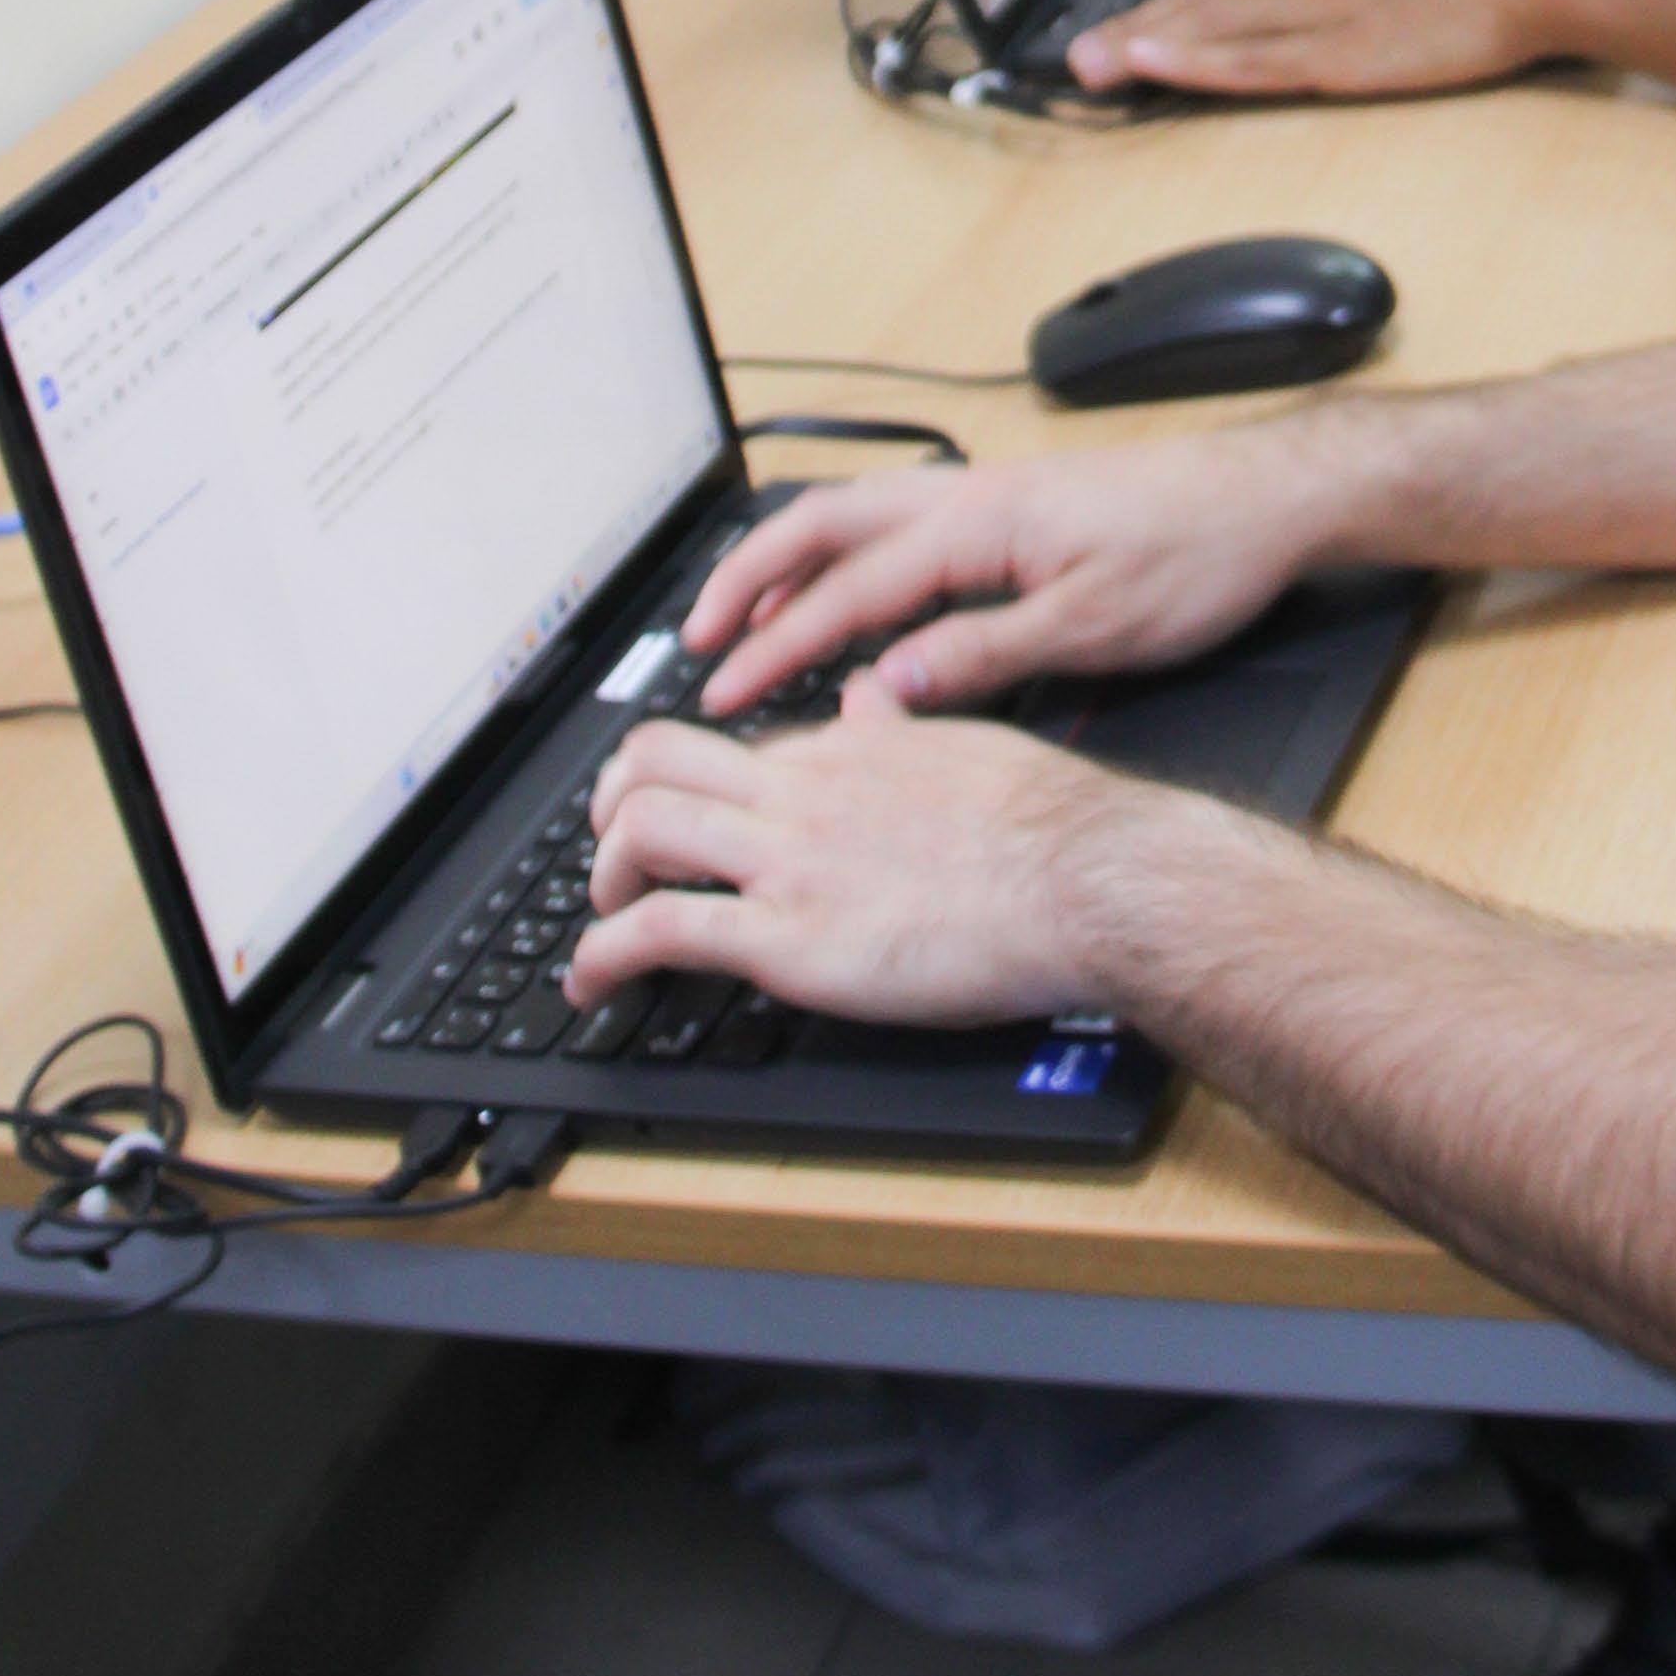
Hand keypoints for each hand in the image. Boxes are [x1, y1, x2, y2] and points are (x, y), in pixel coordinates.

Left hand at [573, 674, 1141, 1029]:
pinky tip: (592, 980)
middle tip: (612, 851)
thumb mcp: (969, 746)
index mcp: (847, 750)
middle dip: (612, 806)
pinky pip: (662, 929)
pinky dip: (605, 954)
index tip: (681, 813)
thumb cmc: (1051, 827)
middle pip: (655, 762)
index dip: (689, 779)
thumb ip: (906, 725)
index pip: (734, 746)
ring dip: (602, 876)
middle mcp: (800, 793)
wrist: (1083, 879)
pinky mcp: (787, 935)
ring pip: (642, 829)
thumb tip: (876, 695)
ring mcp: (787, 861)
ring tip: (602, 919)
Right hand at [681, 435, 1333, 716]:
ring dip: (793, 560)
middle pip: (825, 522)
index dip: (776, 642)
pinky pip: (903, 523)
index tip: (724, 689)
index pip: (847, 588)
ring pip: (859, 515)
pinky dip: (851, 556)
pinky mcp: (1017, 508)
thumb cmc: (1198, 556)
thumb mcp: (1092, 628)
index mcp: (979, 524)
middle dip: (750, 577)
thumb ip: (979, 656)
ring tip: (745, 612)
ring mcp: (991, 496)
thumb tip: (882, 689)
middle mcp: (971, 497)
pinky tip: (849, 595)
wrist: (1269, 497)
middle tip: (696, 634)